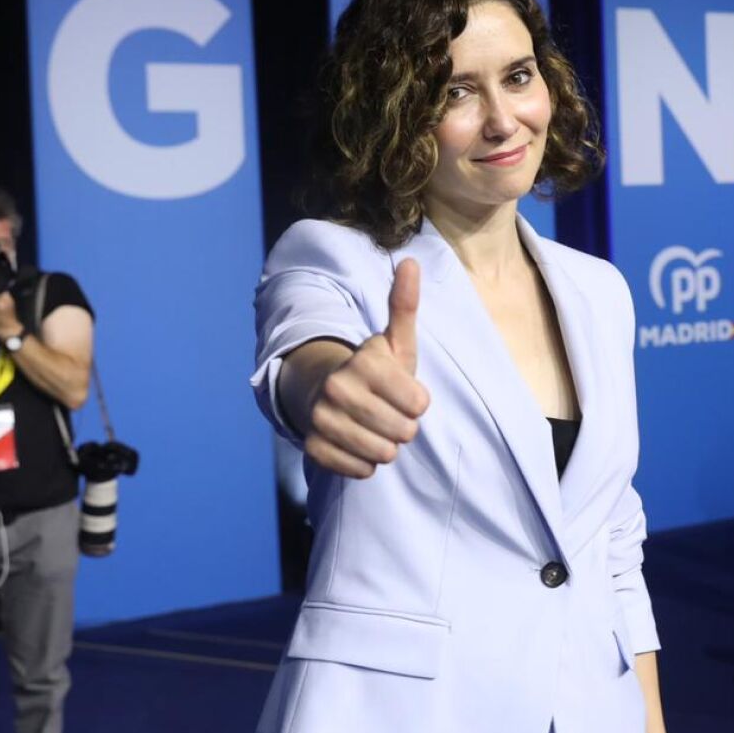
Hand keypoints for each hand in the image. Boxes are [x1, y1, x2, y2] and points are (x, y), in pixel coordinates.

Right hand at [302, 259, 430, 478]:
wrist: (322, 392)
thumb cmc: (372, 369)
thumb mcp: (394, 340)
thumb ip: (404, 305)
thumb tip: (411, 262)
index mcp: (364, 363)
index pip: (419, 404)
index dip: (418, 402)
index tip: (404, 392)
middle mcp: (338, 389)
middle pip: (404, 432)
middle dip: (403, 426)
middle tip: (388, 412)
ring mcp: (322, 420)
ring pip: (384, 454)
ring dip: (385, 445)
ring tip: (373, 427)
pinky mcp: (314, 448)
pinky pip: (361, 470)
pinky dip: (365, 462)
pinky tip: (356, 442)